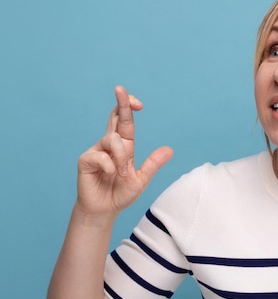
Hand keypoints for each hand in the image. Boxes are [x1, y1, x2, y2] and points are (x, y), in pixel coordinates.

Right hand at [75, 86, 173, 216]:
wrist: (104, 210)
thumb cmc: (120, 193)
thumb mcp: (141, 179)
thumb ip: (153, 164)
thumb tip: (169, 149)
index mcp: (124, 146)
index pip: (125, 121)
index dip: (128, 108)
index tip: (138, 103)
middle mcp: (109, 144)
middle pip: (114, 117)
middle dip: (119, 103)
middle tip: (120, 88)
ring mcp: (96, 151)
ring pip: (113, 140)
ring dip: (121, 158)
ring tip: (122, 174)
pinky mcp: (85, 160)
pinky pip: (101, 156)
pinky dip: (111, 166)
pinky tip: (111, 176)